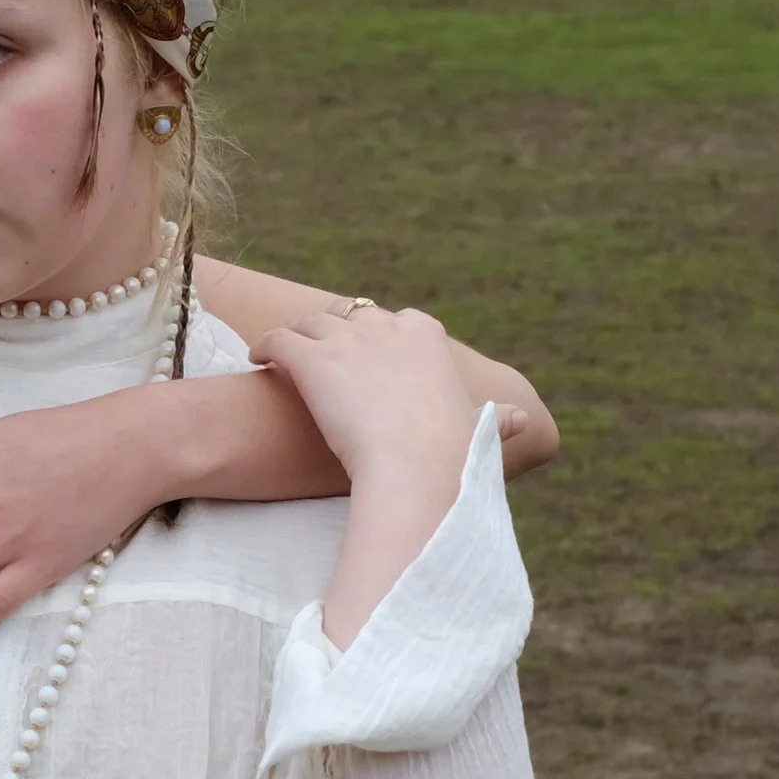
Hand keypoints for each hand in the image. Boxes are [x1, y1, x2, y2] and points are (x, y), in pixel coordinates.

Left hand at [248, 305, 481, 489]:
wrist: (415, 464)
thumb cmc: (449, 453)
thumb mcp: (477, 428)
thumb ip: (494, 419)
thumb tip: (522, 420)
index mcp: (425, 335)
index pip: (399, 320)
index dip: (380, 335)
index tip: (370, 351)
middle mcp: (385, 327)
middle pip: (348, 315)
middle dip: (332, 328)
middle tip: (318, 350)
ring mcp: (345, 339)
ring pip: (310, 323)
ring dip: (296, 336)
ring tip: (282, 355)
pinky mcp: (311, 358)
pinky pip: (278, 340)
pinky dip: (265, 346)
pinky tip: (257, 360)